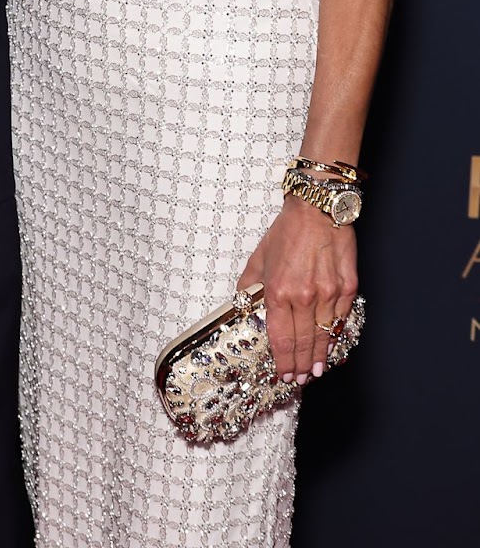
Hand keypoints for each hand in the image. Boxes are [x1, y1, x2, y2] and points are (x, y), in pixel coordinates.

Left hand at [238, 197, 356, 383]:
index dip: (282, 361)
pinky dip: (335, 336)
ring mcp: (328, 293)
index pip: (280, 338)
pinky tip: (331, 345)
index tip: (282, 374)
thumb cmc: (287, 231)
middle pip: (303, 343)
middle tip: (299, 380)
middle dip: (300, 366)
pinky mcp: (348, 288)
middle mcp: (303, 296)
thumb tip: (242, 305)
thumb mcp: (259, 257)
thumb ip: (250, 285)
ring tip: (315, 372)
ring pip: (324, 336)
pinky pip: (341, 320)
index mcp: (278, 290)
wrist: (317, 209)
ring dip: (319, 358)